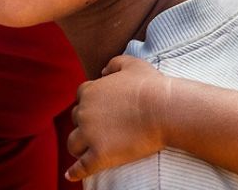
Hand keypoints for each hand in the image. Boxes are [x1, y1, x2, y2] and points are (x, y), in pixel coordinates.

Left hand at [65, 55, 171, 181]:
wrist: (165, 109)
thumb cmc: (151, 86)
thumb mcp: (132, 64)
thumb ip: (114, 63)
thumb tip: (103, 72)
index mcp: (91, 91)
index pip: (81, 96)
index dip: (90, 103)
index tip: (99, 109)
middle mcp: (85, 113)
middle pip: (76, 119)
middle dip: (85, 123)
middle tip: (98, 129)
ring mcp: (90, 135)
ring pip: (73, 144)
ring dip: (79, 146)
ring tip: (85, 151)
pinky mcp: (99, 155)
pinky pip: (80, 167)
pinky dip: (75, 172)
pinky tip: (72, 174)